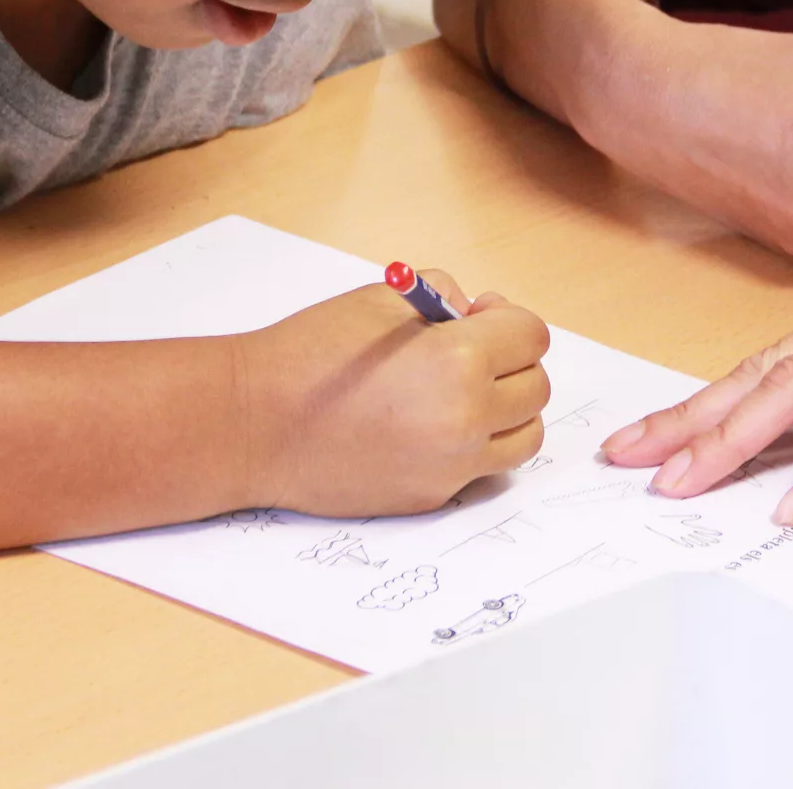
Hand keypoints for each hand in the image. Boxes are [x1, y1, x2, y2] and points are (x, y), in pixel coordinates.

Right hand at [242, 270, 550, 516]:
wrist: (256, 424)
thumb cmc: (311, 354)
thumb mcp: (384, 298)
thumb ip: (444, 296)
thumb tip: (477, 314)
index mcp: (460, 361)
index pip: (531, 336)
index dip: (507, 319)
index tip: (480, 316)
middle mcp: (466, 419)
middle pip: (536, 387)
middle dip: (513, 362)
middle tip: (474, 350)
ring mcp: (452, 466)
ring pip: (524, 437)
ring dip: (508, 409)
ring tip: (467, 392)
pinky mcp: (432, 496)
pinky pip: (483, 468)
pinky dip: (476, 445)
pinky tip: (435, 424)